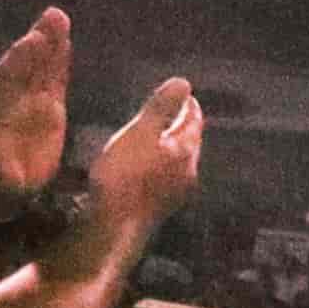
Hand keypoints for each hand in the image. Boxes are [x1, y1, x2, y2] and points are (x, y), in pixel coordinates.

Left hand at [0, 8, 71, 224]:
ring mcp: (31, 103)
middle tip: (52, 16)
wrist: (2, 190)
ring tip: (60, 17)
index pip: (8, 80)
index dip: (18, 61)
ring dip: (51, 43)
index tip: (29, 41)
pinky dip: (60, 61)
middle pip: (27, 65)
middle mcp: (13, 101)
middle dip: (38, 42)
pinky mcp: (49, 110)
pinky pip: (55, 80)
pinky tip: (66, 41)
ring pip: (42, 68)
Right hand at [83, 78, 204, 232]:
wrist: (114, 225)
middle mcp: (187, 172)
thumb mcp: (141, 133)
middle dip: (183, 125)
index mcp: (186, 151)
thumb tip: (183, 82)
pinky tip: (146, 164)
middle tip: (175, 111)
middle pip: (190, 142)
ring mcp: (175, 191)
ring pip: (178, 161)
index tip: (186, 95)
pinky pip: (165, 175)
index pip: (194, 122)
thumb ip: (161, 108)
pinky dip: (160, 162)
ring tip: (159, 134)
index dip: (189, 106)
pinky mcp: (160, 205)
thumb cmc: (126, 174)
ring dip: (171, 145)